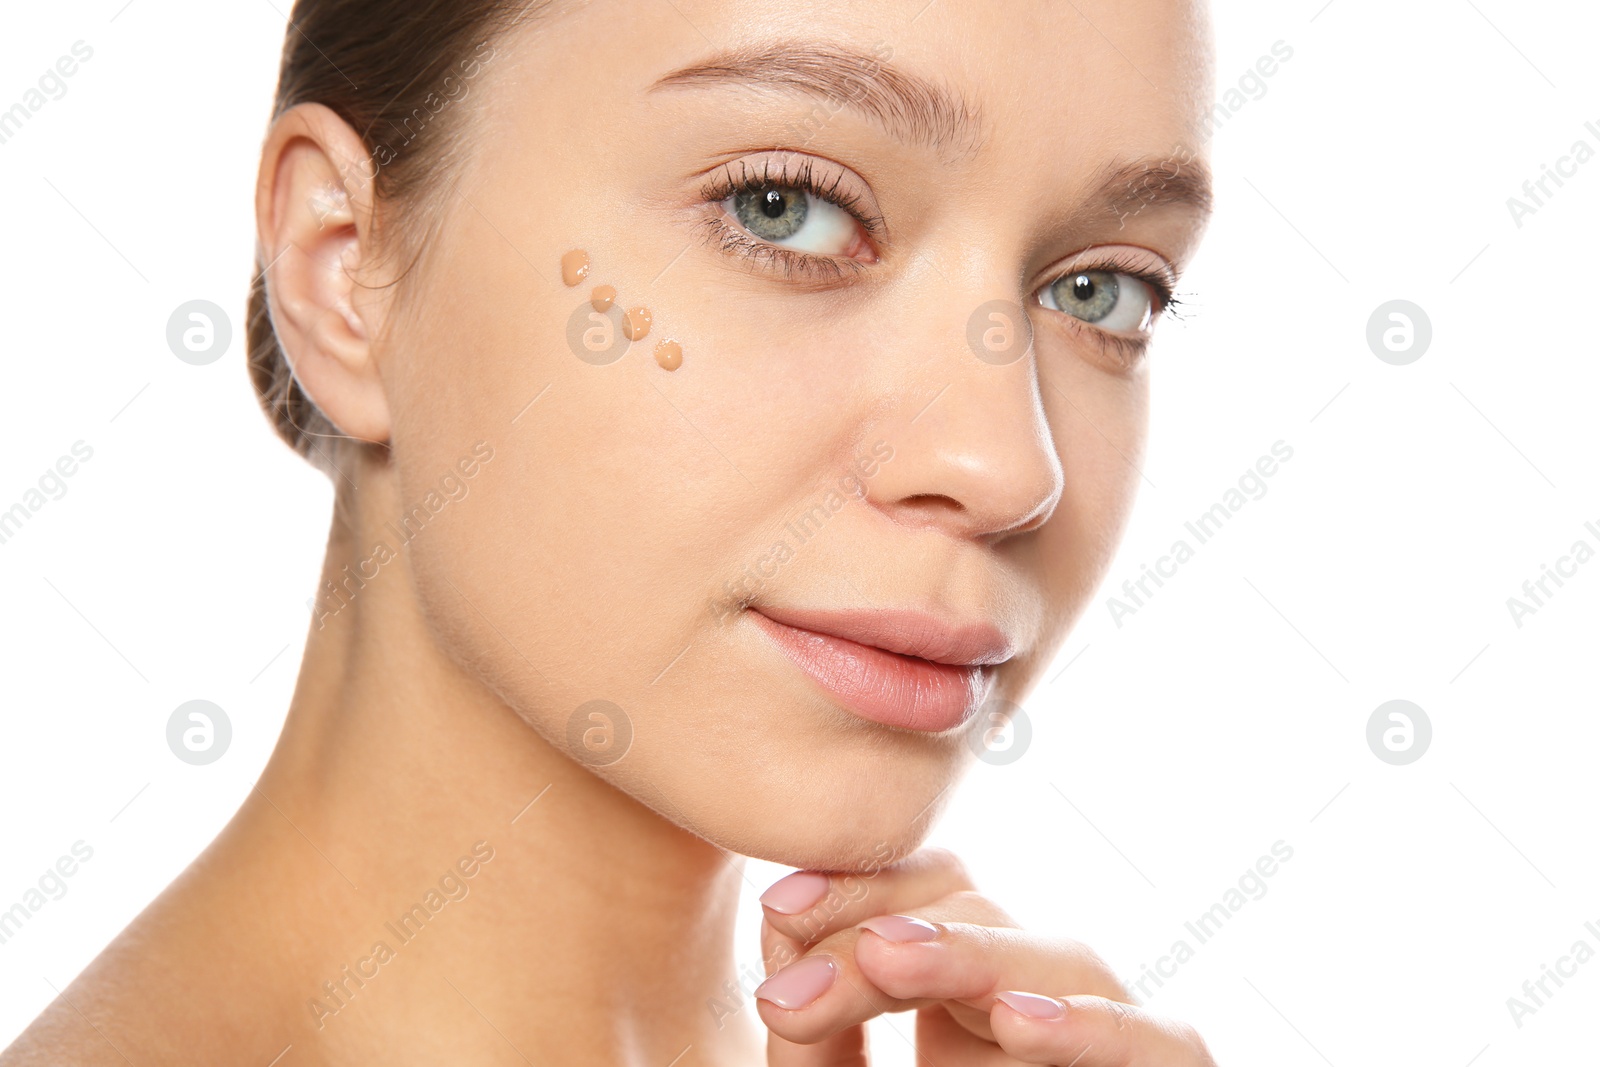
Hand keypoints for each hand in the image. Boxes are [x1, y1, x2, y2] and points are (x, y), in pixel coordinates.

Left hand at [753, 847, 1216, 1064]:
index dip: (863, 885)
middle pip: (984, 907)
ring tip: (885, 956)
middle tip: (802, 963)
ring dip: (969, 953)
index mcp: (965, 1000)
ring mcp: (1109, 1043)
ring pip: (1069, 957)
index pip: (929, 894)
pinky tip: (1017, 1024)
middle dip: (885, 924)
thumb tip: (786, 923)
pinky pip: (1161, 1042)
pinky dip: (1093, 1028)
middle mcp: (1040, 1005)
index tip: (781, 906)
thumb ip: (816, 1030)